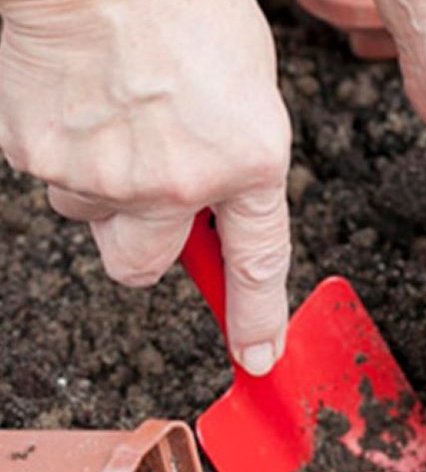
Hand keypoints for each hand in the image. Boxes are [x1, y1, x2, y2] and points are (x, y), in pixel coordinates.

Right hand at [0, 0, 291, 374]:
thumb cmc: (185, 5)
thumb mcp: (248, 84)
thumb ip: (236, 155)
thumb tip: (216, 203)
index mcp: (249, 160)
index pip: (258, 262)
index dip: (256, 317)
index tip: (256, 355)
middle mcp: (179, 182)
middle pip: (143, 267)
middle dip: (142, 245)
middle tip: (144, 198)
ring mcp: (105, 174)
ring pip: (92, 216)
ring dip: (101, 186)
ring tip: (112, 114)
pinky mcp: (40, 155)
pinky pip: (51, 176)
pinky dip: (64, 150)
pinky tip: (80, 99)